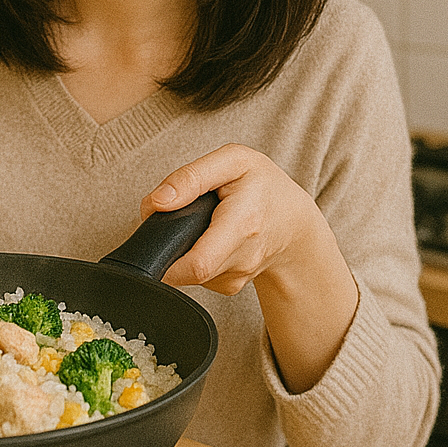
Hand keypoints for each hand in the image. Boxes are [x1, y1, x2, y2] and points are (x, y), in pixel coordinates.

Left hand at [141, 144, 358, 392]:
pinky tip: (207, 240)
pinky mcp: (230, 285)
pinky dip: (193, 258)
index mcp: (243, 223)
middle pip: (188, 271)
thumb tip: (156, 202)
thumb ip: (191, 177)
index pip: (198, 263)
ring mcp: (238, 276)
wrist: (293, 221)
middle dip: (168, 250)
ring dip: (181, 251)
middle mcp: (243, 257)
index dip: (166, 261)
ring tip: (197, 225)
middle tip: (171, 225)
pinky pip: (198, 277)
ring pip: (189, 273)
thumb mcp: (233, 161)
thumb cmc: (263, 186)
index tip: (153, 242)